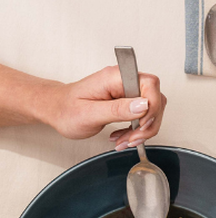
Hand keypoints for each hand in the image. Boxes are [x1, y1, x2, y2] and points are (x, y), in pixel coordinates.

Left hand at [46, 66, 165, 148]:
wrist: (56, 110)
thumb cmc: (65, 110)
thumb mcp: (89, 114)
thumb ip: (117, 109)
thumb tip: (144, 105)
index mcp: (114, 77)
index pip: (150, 84)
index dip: (152, 105)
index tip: (141, 124)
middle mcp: (124, 81)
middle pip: (156, 99)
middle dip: (147, 124)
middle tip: (132, 137)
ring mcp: (127, 90)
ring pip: (153, 109)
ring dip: (143, 130)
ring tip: (125, 140)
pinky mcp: (128, 100)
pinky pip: (145, 114)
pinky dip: (138, 130)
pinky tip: (124, 135)